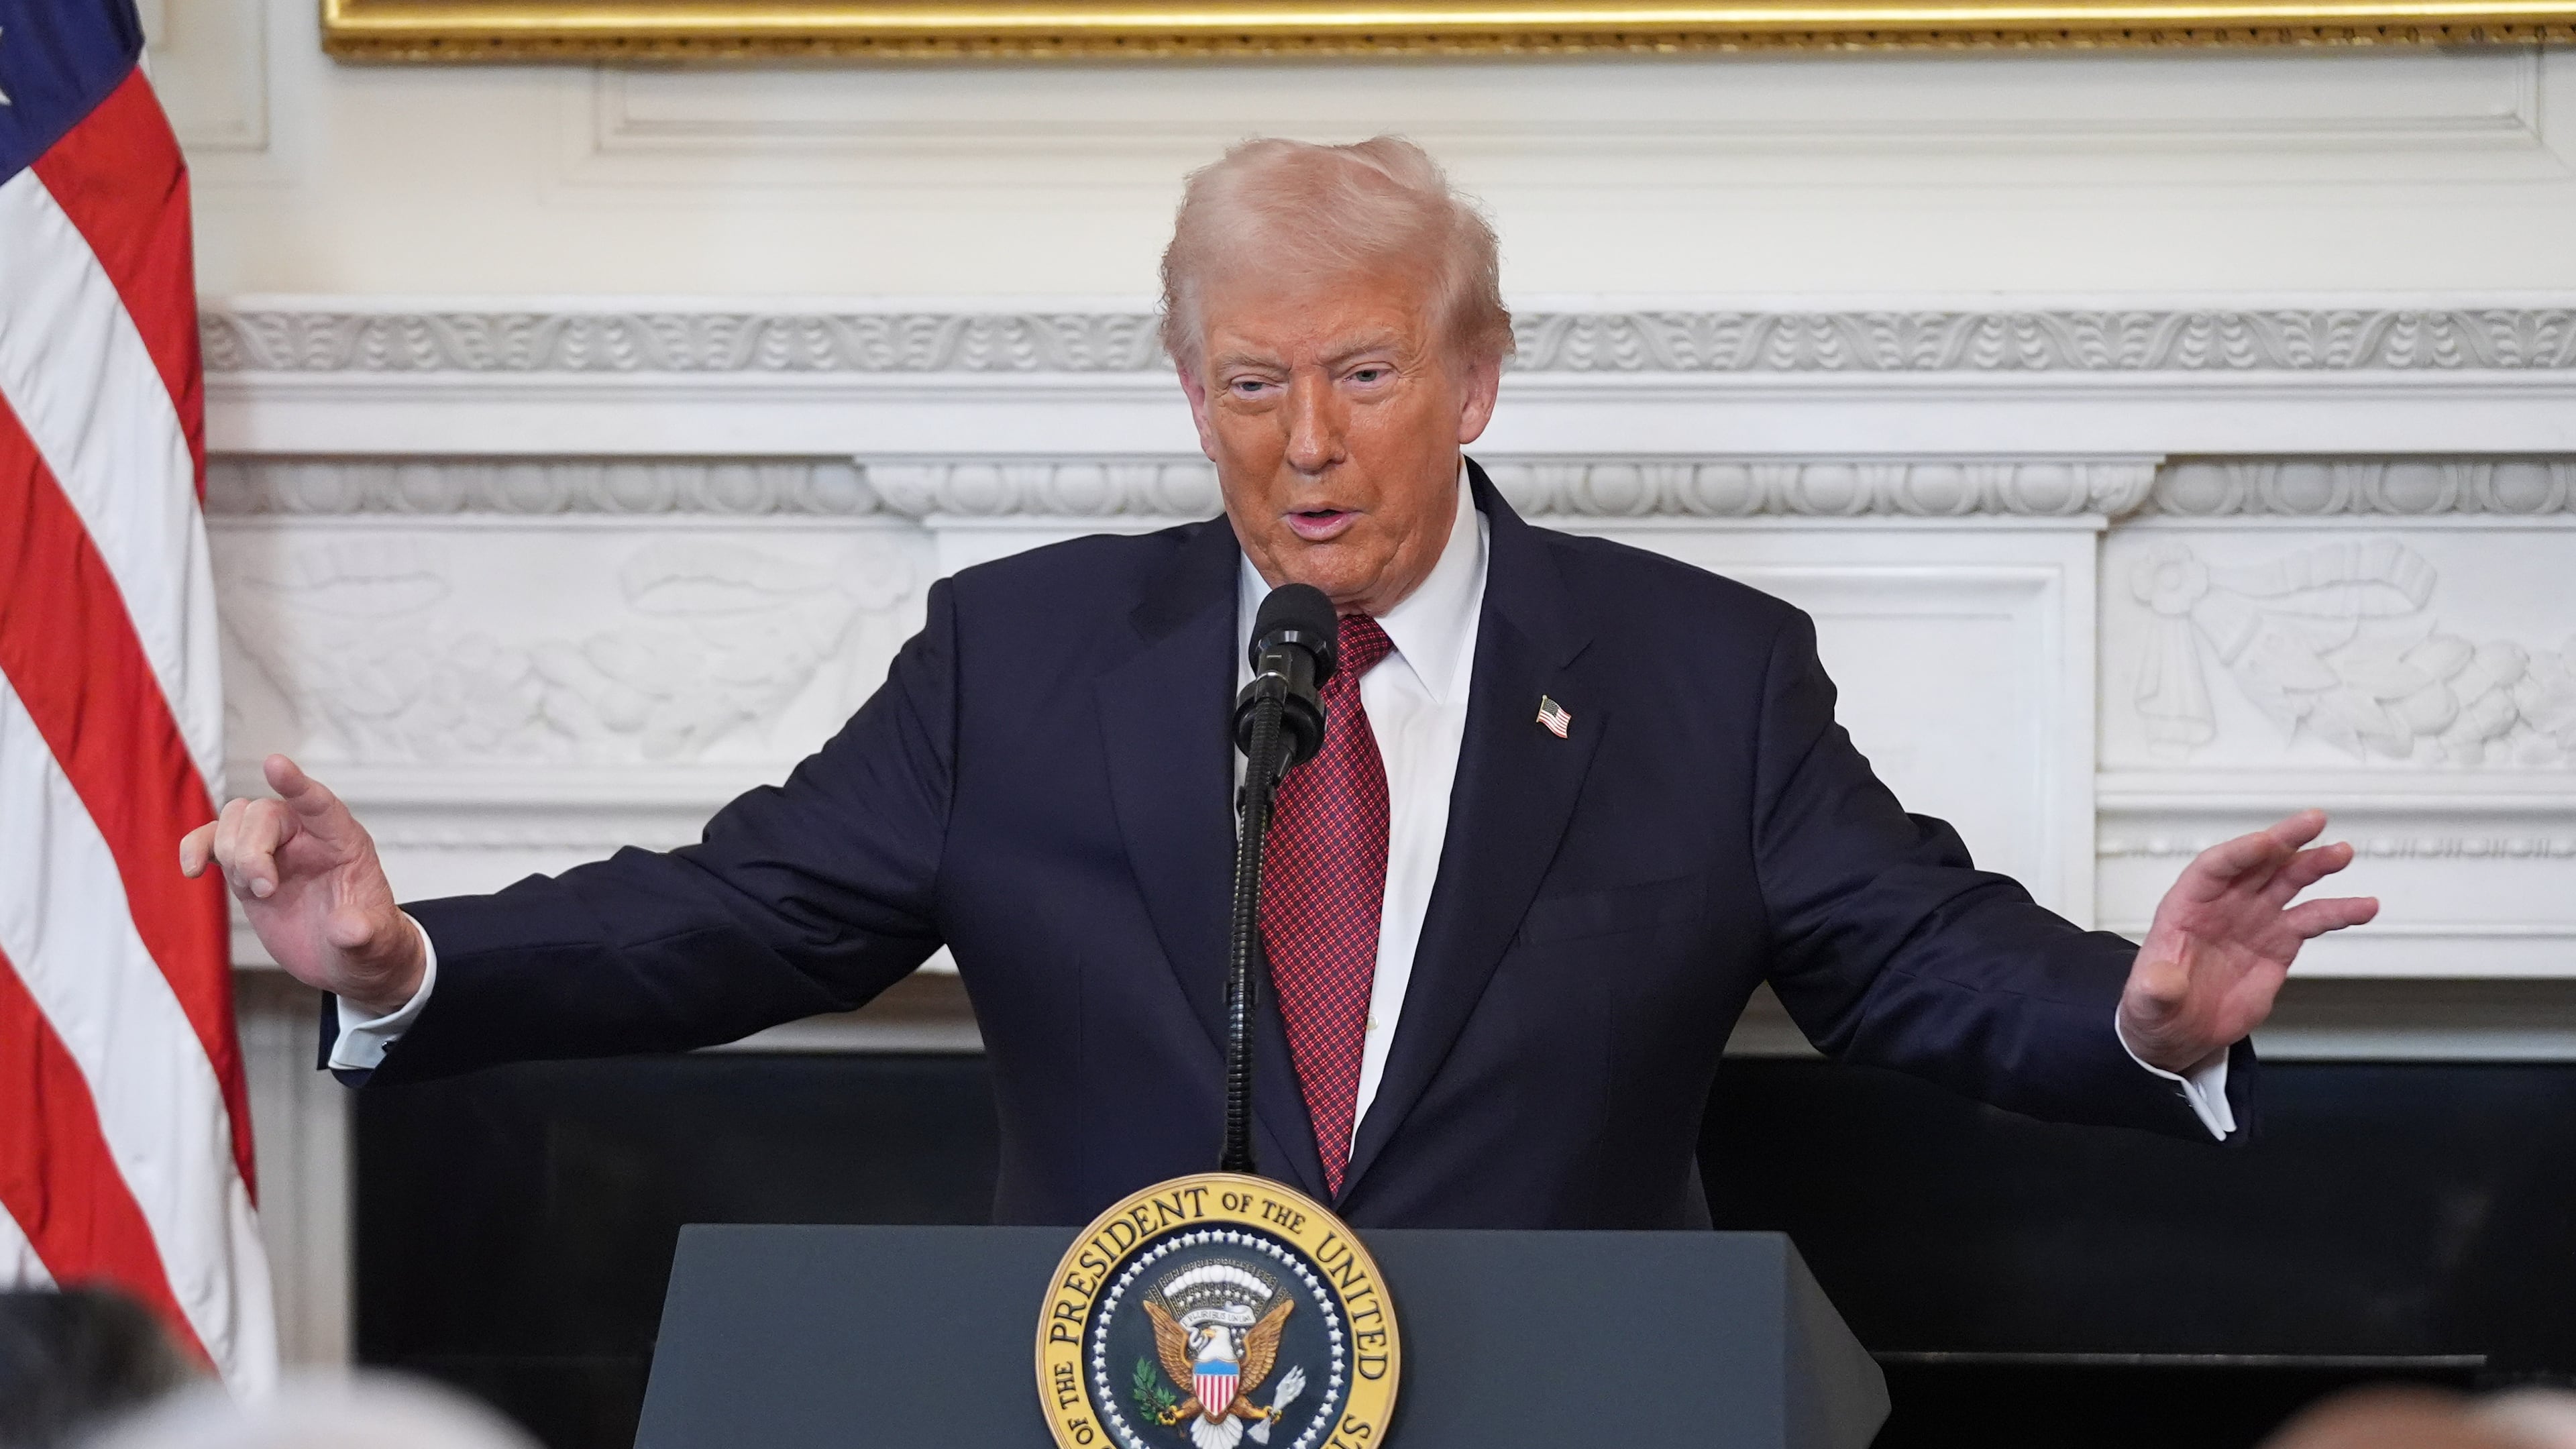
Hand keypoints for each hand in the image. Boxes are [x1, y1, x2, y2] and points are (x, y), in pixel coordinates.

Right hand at [179, 754, 424, 1016]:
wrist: (347, 960)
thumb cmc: (369, 943)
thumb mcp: (377, 944)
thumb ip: (365, 933)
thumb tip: (349, 929)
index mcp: (345, 842)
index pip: (319, 803)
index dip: (297, 784)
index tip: (274, 764)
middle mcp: (306, 836)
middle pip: (263, 814)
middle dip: (251, 851)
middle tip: (264, 891)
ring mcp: (273, 849)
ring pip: (234, 821)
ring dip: (231, 854)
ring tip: (256, 893)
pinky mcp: (246, 868)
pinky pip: (211, 842)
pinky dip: (196, 849)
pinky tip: (193, 871)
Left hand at [2118, 809, 2377, 1074]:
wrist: (2182, 1031)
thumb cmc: (2158, 1005)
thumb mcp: (2148, 1001)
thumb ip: (2156, 989)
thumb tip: (2162, 982)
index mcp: (2187, 907)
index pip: (2214, 868)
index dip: (2241, 853)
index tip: (2267, 842)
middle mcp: (2224, 905)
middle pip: (2256, 863)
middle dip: (2284, 841)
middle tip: (2313, 822)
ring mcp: (2253, 920)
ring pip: (2287, 882)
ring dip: (2314, 865)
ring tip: (2341, 854)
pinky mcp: (2278, 943)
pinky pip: (2311, 920)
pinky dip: (2338, 912)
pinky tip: (2363, 907)